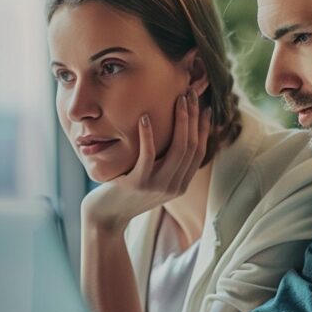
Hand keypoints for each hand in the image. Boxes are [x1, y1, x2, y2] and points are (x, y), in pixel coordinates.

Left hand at [83, 89, 210, 230]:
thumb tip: (174, 135)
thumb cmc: (126, 192)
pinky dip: (148, 135)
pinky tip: (145, 118)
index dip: (203, 129)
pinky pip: (148, 155)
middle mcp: (174, 186)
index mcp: (180, 184)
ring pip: (177, 149)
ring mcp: (158, 186)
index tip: (204, 107)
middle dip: (193, 117)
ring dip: (180, 121)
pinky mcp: (139, 184)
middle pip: (191, 146)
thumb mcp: (152, 178)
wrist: (106, 216)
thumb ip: (165, 163)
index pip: (199, 152)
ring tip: (177, 100)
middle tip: (191, 95)